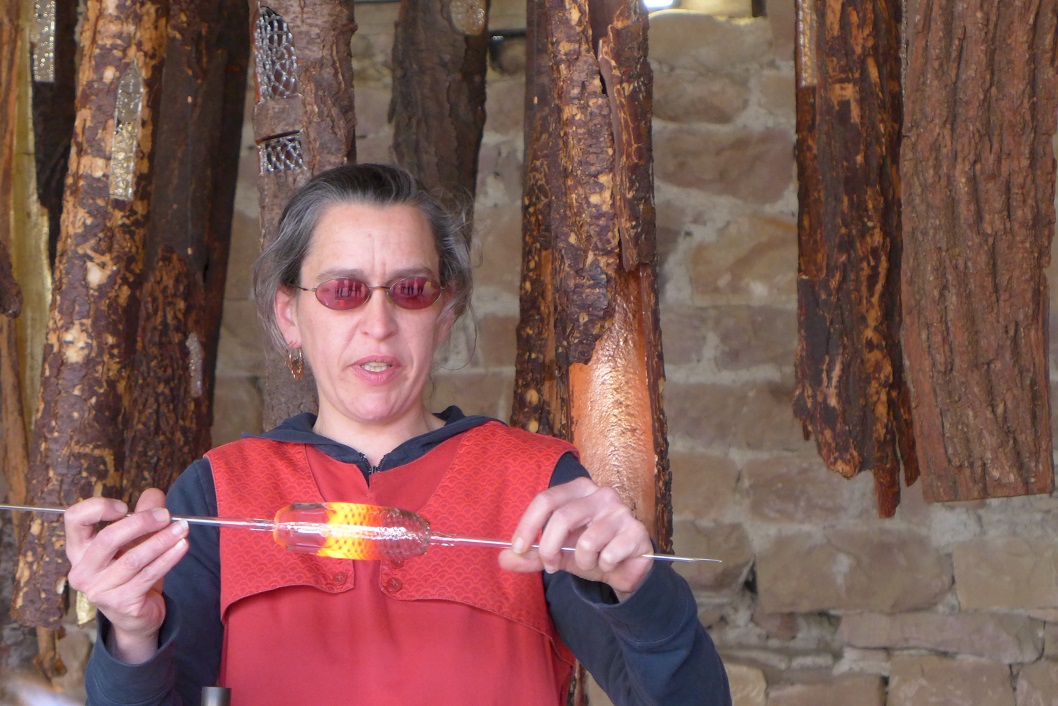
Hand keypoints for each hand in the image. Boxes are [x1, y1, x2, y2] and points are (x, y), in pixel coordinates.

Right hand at [64, 488, 188, 662]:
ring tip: (182, 529)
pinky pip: (149, 575)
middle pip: (108, 538)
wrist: (136, 616)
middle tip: (166, 515)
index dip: (98, 507)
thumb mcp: (135, 541)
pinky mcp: (120, 603)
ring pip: (133, 558)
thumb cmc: (132, 572)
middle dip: (141, 522)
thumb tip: (154, 494)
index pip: (74, 519)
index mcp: (79, 548)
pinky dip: (169, 558)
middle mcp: (82, 569)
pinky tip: (182, 546)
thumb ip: (141, 515)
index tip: (124, 506)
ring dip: (162, 540)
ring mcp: (99, 589)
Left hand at [498, 477, 653, 598]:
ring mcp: (621, 511)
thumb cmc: (590, 552)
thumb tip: (503, 559)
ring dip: (582, 562)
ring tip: (591, 562)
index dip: (528, 525)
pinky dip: (604, 566)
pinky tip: (611, 562)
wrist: (625, 568)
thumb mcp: (557, 553)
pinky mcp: (637, 531)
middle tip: (550, 566)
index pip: (546, 499)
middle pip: (562, 517)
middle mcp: (601, 493)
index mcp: (578, 490)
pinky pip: (608, 555)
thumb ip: (532, 555)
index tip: (517, 548)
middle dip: (550, 549)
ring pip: (587, 542)